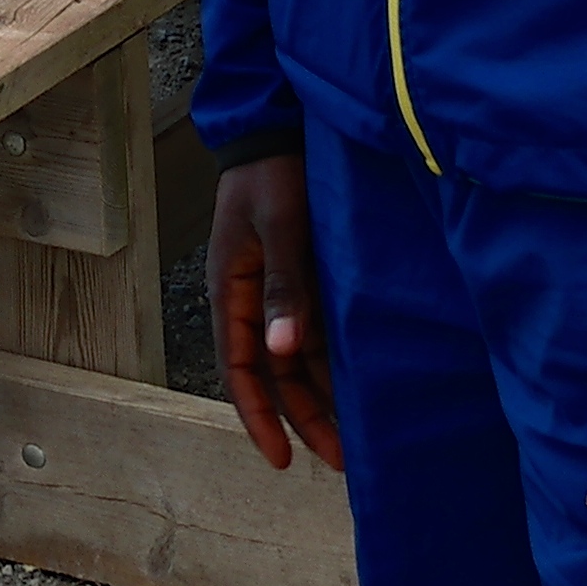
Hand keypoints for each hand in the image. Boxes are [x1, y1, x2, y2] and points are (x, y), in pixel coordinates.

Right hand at [208, 152, 341, 473]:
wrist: (278, 124)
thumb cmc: (273, 172)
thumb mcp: (277, 226)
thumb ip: (282, 285)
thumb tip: (280, 350)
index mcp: (231, 290)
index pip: (240, 370)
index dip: (258, 418)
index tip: (280, 461)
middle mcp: (250, 298)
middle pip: (272, 373)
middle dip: (301, 419)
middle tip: (339, 460)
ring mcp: (275, 289)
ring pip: (293, 358)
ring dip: (318, 395)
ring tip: (353, 436)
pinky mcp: (299, 276)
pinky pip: (310, 331)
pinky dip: (328, 361)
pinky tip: (356, 384)